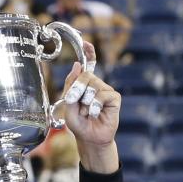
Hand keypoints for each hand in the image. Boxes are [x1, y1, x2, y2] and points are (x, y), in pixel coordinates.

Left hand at [60, 44, 120, 172]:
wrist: (90, 139)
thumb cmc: (79, 123)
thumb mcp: (68, 104)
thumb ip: (71, 85)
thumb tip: (78, 65)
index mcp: (84, 84)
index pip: (89, 65)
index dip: (89, 52)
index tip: (87, 43)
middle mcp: (96, 84)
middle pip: (85, 76)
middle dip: (76, 90)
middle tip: (75, 103)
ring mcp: (106, 90)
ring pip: (93, 86)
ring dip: (85, 103)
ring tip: (88, 113)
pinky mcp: (114, 98)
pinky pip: (102, 95)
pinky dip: (95, 107)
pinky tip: (96, 114)